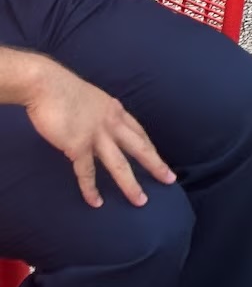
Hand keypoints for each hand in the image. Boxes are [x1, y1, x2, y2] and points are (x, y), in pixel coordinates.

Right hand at [23, 56, 175, 207]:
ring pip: (119, 164)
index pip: (139, 132)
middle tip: (169, 180)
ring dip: (130, 184)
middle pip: (140, 148)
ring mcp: (97, 135)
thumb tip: (95, 125)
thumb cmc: (63, 90)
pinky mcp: (78, 146)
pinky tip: (95, 202)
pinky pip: (86, 172)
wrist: (46, 85)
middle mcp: (112, 123)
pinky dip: (90, 189)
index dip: (150, 147)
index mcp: (116, 110)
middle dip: (155, 165)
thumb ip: (98, 114)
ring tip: (140, 201)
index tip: (159, 159)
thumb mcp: (92, 100)